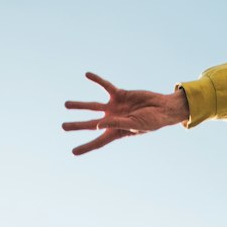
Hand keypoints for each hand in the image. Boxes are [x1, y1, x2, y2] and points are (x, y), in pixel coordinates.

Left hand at [62, 74, 189, 155]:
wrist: (163, 108)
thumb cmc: (152, 121)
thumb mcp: (135, 125)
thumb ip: (117, 123)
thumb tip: (99, 124)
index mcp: (116, 132)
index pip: (98, 141)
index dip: (86, 147)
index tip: (73, 152)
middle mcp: (112, 120)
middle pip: (90, 124)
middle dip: (77, 125)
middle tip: (63, 127)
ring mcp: (115, 107)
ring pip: (93, 106)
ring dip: (80, 105)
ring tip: (66, 104)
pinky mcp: (119, 94)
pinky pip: (105, 86)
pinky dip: (97, 80)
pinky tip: (87, 74)